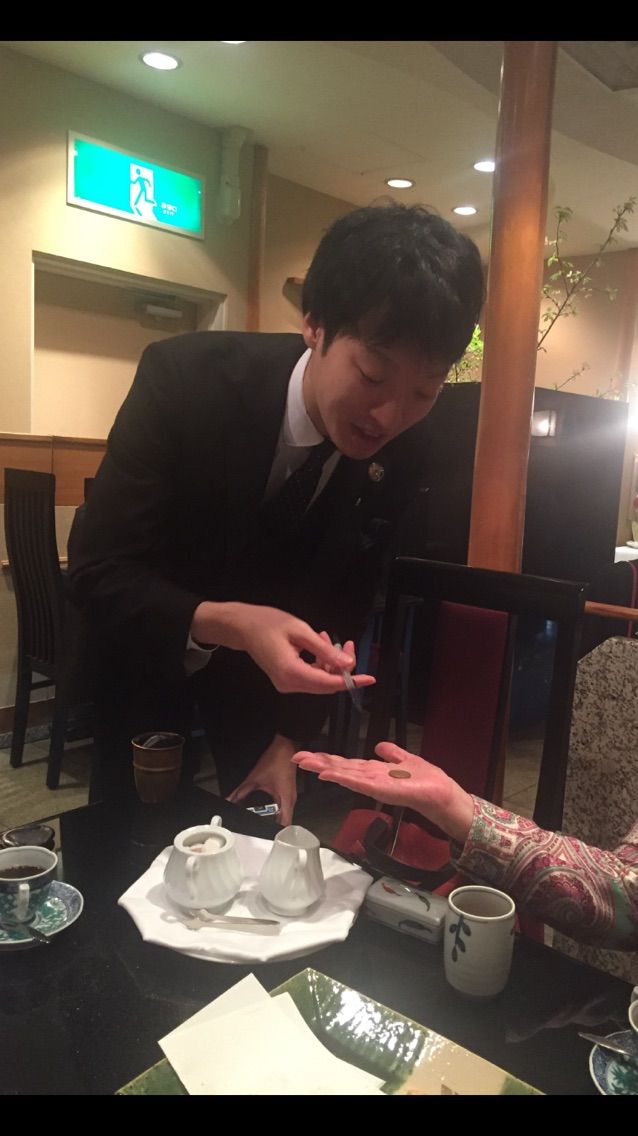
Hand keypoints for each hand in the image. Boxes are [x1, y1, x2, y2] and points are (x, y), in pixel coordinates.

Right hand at [191, 601, 375, 695]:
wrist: (243, 626)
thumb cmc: (269, 623)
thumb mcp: (301, 631)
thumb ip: (324, 650)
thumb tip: (348, 665)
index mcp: (291, 673)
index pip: (328, 684)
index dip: (351, 682)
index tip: (370, 678)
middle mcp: (289, 684)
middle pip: (326, 683)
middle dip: (341, 666)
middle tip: (347, 643)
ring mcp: (286, 684)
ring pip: (319, 679)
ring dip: (330, 661)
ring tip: (327, 637)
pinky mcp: (286, 680)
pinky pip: (310, 676)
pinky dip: (319, 662)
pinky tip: (319, 643)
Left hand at [227, 734, 297, 825]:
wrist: (285, 746)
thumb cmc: (277, 760)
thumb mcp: (255, 778)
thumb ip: (241, 791)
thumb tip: (230, 799)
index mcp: (286, 800)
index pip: (284, 825)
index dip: (275, 833)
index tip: (265, 836)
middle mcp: (291, 800)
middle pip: (285, 822)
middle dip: (273, 828)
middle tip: (261, 831)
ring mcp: (290, 795)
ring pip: (285, 814)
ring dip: (275, 820)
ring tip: (263, 823)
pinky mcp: (288, 791)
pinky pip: (283, 806)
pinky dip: (276, 811)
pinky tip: (267, 810)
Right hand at [292, 741, 473, 843]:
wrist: (443, 796)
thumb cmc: (427, 782)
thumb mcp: (407, 760)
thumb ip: (392, 754)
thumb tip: (379, 746)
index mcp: (375, 772)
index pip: (347, 764)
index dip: (327, 760)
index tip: (307, 755)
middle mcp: (371, 779)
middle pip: (341, 769)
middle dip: (319, 763)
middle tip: (296, 757)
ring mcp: (375, 786)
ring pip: (345, 774)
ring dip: (325, 768)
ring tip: (305, 762)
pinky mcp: (382, 791)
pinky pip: (360, 783)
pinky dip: (343, 778)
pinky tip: (329, 774)